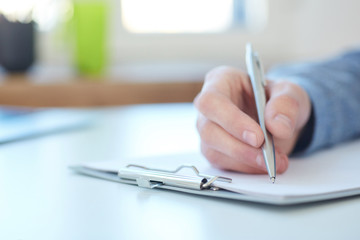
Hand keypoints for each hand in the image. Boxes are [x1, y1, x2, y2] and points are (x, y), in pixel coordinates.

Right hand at [194, 66, 310, 173]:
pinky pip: (223, 164)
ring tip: (275, 161)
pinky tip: (266, 164)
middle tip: (267, 156)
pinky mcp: (215, 150)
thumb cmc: (276, 99)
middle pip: (209, 130)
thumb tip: (278, 126)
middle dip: (239, 147)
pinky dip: (247, 168)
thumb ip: (286, 104)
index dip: (231, 120)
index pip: (211, 101)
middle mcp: (209, 107)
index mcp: (220, 81)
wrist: (278, 118)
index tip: (257, 137)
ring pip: (213, 151)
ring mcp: (209, 130)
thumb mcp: (290, 92)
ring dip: (245, 161)